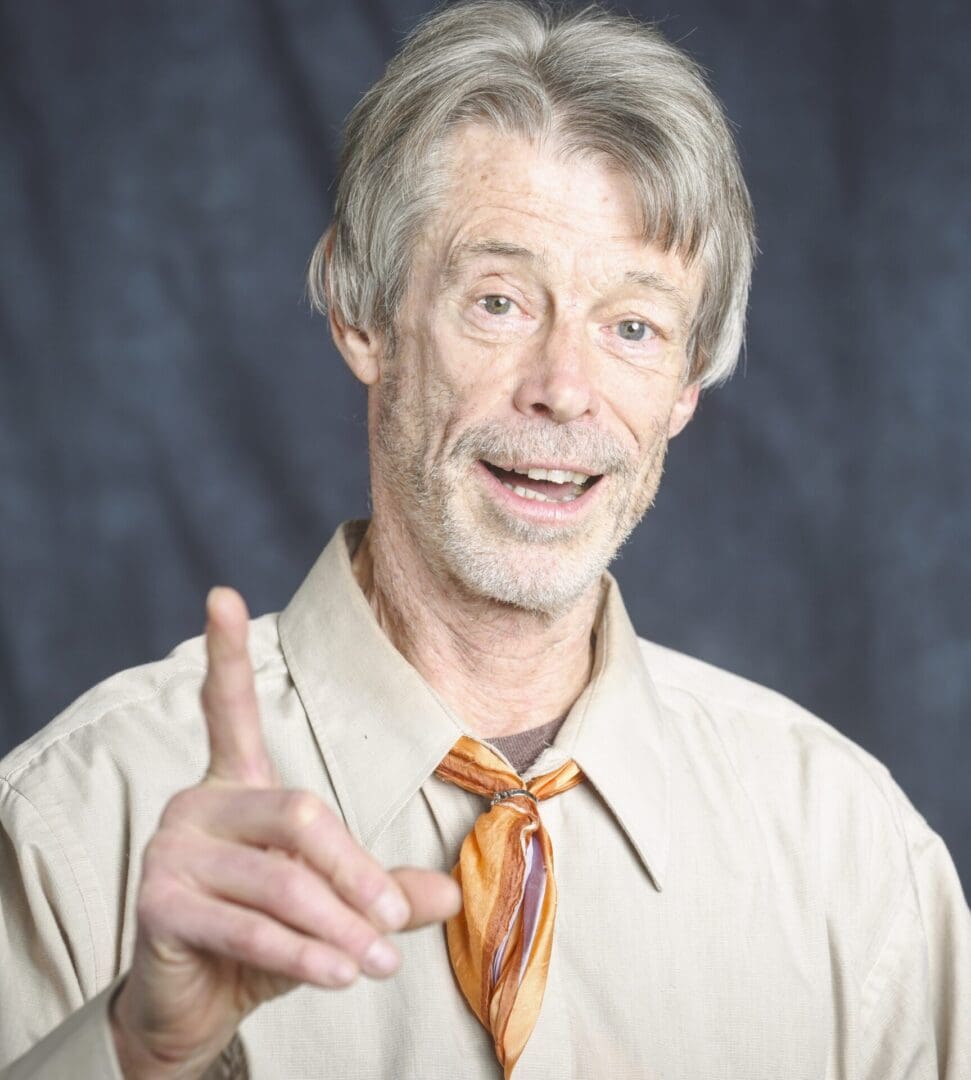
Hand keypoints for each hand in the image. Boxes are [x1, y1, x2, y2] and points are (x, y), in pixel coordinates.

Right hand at [110, 587, 460, 1077]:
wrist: (192, 1005)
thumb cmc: (260, 941)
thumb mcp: (329, 906)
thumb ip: (379, 889)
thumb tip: (451, 892)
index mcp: (234, 784)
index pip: (226, 710)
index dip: (224, 653)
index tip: (221, 593)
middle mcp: (196, 803)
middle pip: (300, 814)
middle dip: (357, 874)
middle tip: (392, 920)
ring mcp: (171, 849)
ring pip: (282, 880)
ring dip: (341, 928)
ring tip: (377, 965)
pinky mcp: (157, 903)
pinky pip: (250, 928)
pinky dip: (306, 956)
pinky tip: (338, 975)